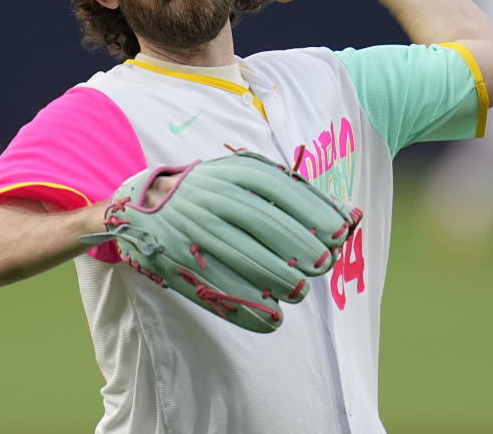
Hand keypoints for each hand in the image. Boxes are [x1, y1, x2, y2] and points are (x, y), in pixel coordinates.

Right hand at [98, 150, 362, 332]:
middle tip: (320, 267)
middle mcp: (212, 197)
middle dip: (300, 250)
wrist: (140, 205)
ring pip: (243, 258)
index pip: (281, 190)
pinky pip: (216, 287)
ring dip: (278, 280)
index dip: (314, 213)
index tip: (337, 235)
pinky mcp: (176, 261)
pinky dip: (247, 308)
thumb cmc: (210, 192)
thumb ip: (295, 196)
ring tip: (298, 292)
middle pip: (265, 225)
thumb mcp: (245, 180)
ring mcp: (192, 229)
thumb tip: (352, 217)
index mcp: (233, 173)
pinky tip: (271, 318)